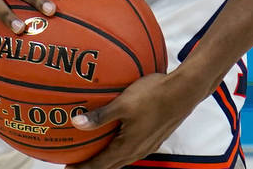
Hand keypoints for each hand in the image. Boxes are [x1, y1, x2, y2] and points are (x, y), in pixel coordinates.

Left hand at [67, 73, 193, 168]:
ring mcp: (148, 146)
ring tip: (92, 156)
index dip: (83, 168)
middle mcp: (138, 151)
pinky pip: (131, 150)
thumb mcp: (123, 103)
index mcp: (128, 146)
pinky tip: (115, 140)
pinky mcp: (154, 138)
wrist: (183, 92)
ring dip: (106, 160)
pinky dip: (118, 151)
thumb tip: (76, 123)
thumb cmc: (153, 95)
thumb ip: (100, 115)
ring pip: (122, 159)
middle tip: (76, 165)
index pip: (100, 164)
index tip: (68, 168)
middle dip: (93, 167)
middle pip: (110, 165)